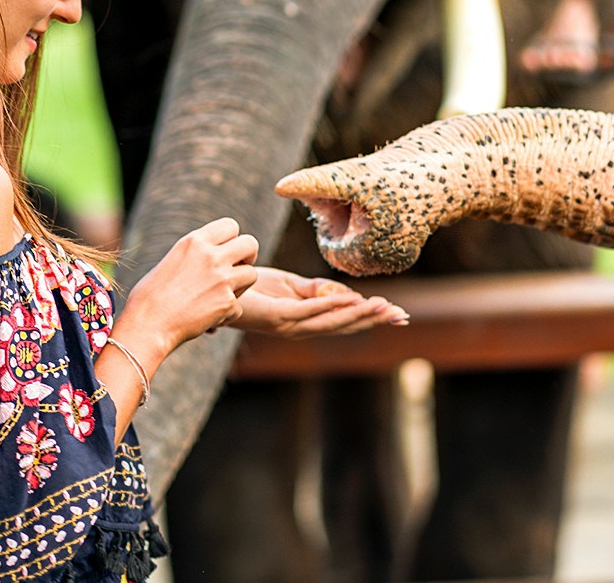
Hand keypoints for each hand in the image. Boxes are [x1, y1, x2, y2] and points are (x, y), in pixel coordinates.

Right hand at [116, 217, 259, 361]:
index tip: (226, 252)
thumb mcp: (173, 260)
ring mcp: (222, 280)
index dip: (232, 239)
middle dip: (247, 257)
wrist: (147, 325)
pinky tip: (209, 317)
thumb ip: (197, 253)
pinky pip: (239, 306)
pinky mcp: (227, 304)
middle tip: (237, 270)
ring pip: (252, 274)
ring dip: (241, 286)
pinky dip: (227, 314)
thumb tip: (216, 253)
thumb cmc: (150, 296)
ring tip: (221, 295)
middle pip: (251, 244)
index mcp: (195, 241)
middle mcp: (211, 256)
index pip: (231, 225)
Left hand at [228, 266, 407, 337]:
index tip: (395, 313)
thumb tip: (341, 292)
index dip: (368, 318)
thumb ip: (313, 290)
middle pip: (342, 326)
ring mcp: (288, 325)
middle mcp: (298, 329)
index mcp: (302, 322)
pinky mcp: (277, 316)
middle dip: (372, 321)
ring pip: (331, 322)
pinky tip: (352, 300)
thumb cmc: (247, 287)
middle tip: (400, 316)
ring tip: (383, 307)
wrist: (212, 290)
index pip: (341, 321)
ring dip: (358, 315)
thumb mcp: (286, 284)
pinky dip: (332, 305)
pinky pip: (310, 311)